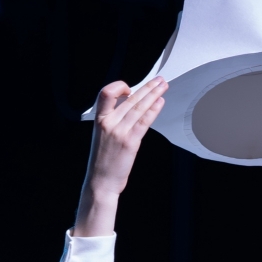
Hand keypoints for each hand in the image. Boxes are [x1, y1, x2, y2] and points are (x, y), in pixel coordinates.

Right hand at [74, 77, 167, 234]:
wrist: (101, 182)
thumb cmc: (103, 160)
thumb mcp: (102, 136)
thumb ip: (113, 120)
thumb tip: (128, 105)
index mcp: (99, 120)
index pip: (106, 93)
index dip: (118, 87)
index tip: (130, 89)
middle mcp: (108, 123)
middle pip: (130, 99)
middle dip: (147, 87)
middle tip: (159, 80)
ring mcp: (119, 132)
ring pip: (138, 107)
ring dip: (153, 95)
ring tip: (163, 87)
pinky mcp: (130, 142)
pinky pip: (144, 122)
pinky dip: (153, 110)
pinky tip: (160, 103)